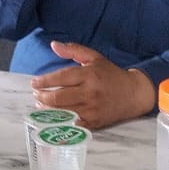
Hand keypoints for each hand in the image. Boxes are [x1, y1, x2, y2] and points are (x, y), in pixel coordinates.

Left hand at [31, 41, 154, 129]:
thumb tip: (53, 45)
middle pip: (58, 98)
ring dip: (47, 110)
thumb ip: (73, 49)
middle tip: (36, 95)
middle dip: (43, 97)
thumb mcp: (94, 57)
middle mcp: (89, 93)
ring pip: (63, 112)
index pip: (61, 78)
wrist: (133, 94)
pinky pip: (72, 124)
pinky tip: (53, 118)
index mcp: (89, 75)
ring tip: (40, 105)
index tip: (34, 83)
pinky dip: (60, 122)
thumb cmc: (111, 74)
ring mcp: (92, 109)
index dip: (44, 81)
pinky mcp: (94, 122)